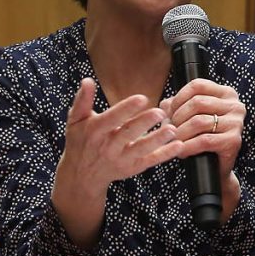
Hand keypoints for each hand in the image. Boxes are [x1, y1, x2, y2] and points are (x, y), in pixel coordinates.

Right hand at [52, 78, 182, 247]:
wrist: (81, 174)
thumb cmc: (80, 141)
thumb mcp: (76, 121)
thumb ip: (82, 101)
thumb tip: (87, 80)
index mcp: (95, 131)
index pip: (111, 119)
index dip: (126, 109)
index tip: (142, 98)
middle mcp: (108, 146)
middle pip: (128, 134)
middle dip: (144, 123)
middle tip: (160, 112)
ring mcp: (121, 159)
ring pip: (141, 149)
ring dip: (157, 140)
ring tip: (172, 129)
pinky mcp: (132, 168)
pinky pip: (150, 161)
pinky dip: (164, 154)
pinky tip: (178, 145)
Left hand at [161, 77, 245, 204]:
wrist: (216, 167)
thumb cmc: (203, 137)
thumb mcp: (192, 116)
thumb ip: (178, 106)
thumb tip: (164, 105)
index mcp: (226, 94)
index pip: (197, 86)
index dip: (178, 98)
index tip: (168, 112)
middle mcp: (235, 105)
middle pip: (197, 103)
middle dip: (177, 117)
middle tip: (167, 130)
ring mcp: (236, 123)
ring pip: (199, 122)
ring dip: (180, 133)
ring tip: (172, 141)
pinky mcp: (233, 141)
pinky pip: (204, 140)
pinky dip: (188, 146)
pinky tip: (180, 152)